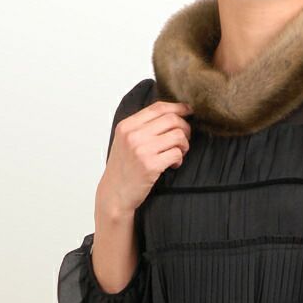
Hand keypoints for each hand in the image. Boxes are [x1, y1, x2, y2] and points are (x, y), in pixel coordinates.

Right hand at [96, 100, 192, 219]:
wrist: (114, 194)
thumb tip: (170, 114)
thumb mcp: (124, 142)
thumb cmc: (122, 169)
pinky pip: (176, 154)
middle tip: (184, 139)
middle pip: (171, 119)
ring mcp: (142, 150)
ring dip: (184, 144)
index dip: (178, 107)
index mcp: (127, 126)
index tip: (188, 111)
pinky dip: (179, 159)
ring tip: (178, 153)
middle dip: (185, 128)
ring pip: (177, 135)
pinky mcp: (151, 165)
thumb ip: (141, 127)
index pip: (158, 107)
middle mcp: (133, 135)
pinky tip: (173, 165)